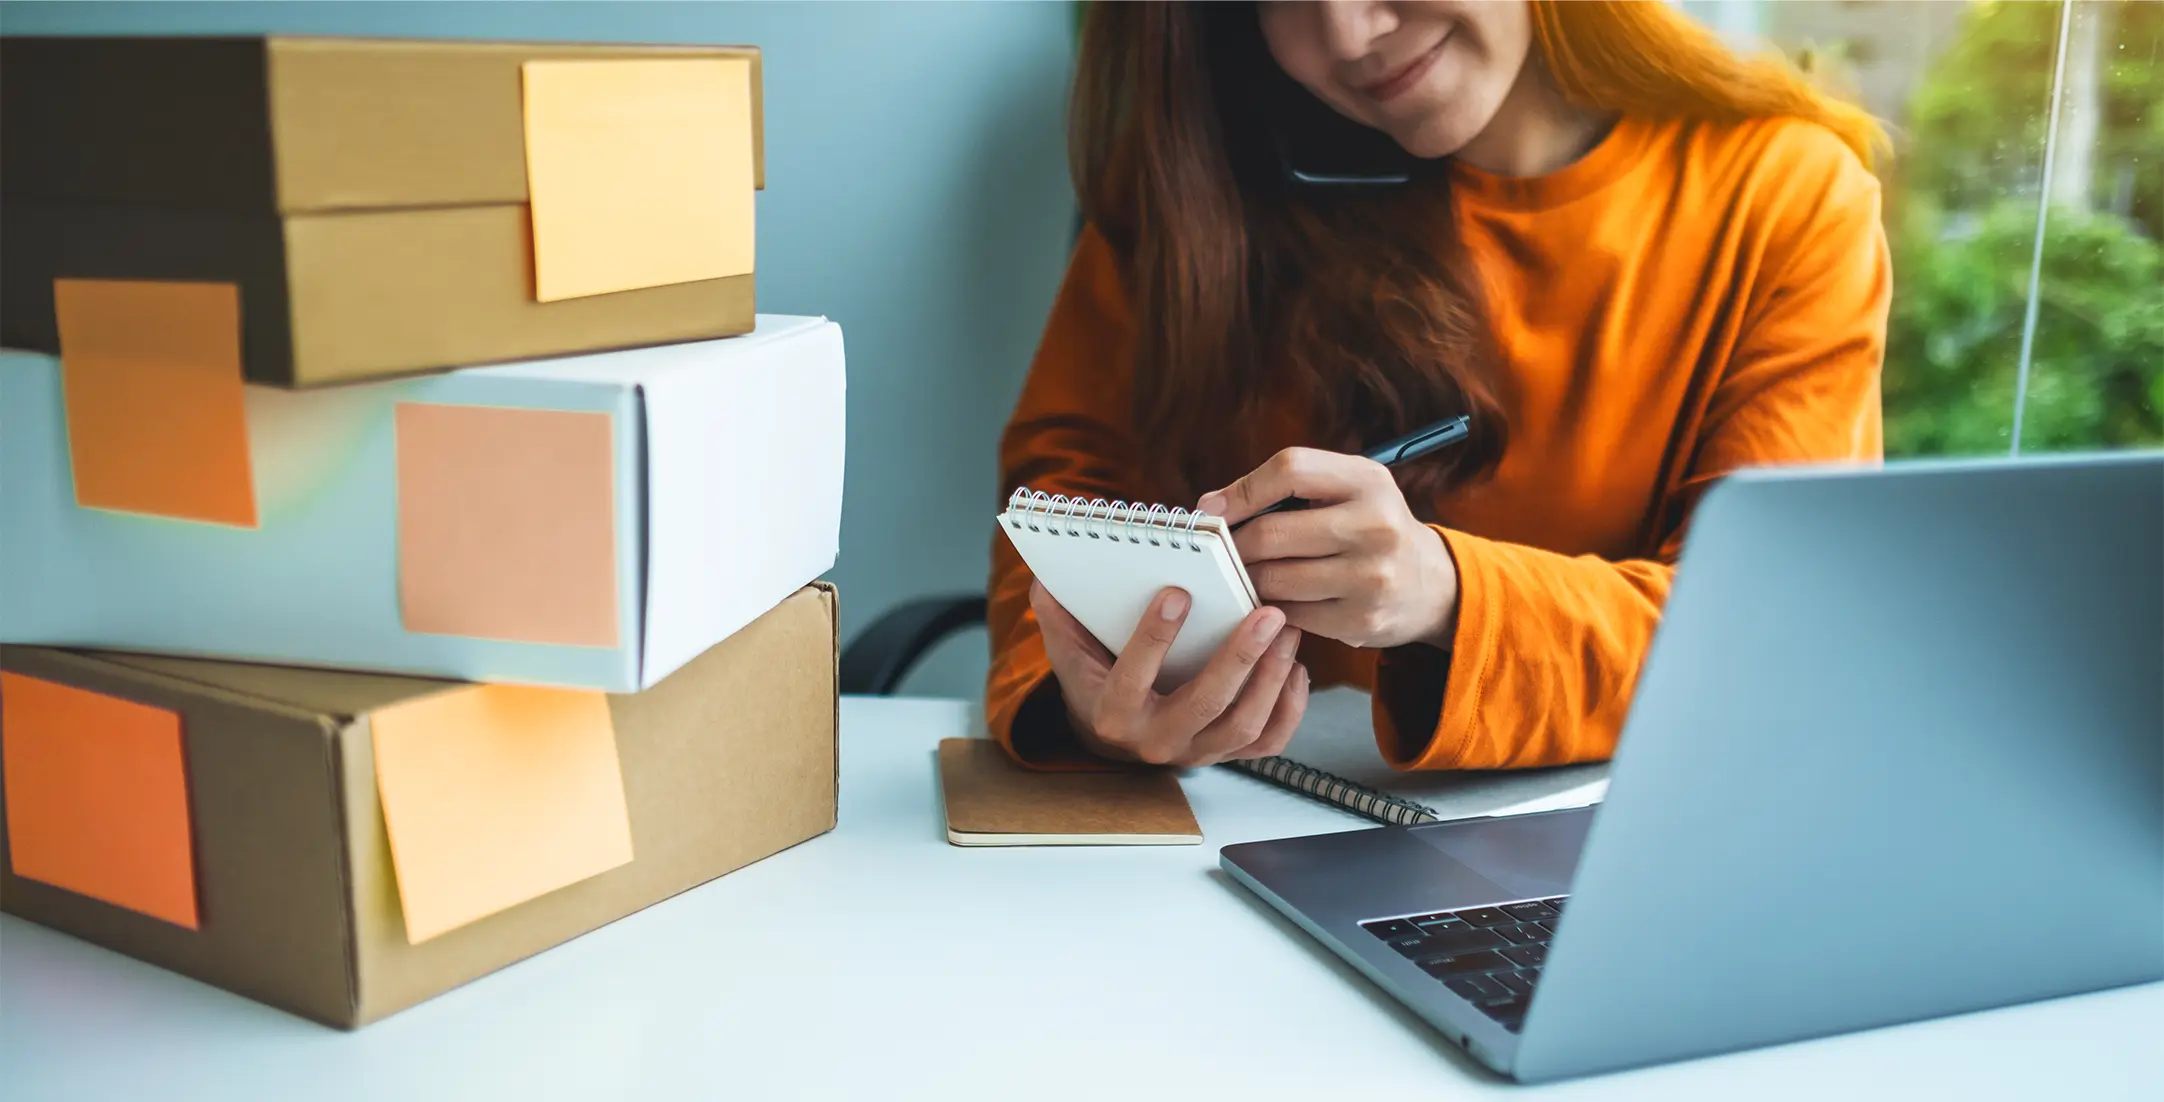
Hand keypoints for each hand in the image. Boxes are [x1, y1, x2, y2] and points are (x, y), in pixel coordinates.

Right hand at [1029, 580, 1308, 766]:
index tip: (1178, 592)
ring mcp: (1196, 752)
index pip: (1132, 677)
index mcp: (1112, 712)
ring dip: (1271, 677)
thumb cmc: (1097, 675)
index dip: (1153, 637)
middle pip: (1204, 704)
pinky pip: (1268, 742)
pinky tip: (1294, 667)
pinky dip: (1289, 707)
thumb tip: (1047, 575)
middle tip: (1267, 612)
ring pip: (1242, 724)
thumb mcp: (1069, 648)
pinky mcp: (1227, 755)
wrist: (1115, 730)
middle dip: (1240, 657)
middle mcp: (1155, 740)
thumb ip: (1058, 613)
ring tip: (1286, 630)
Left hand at [1200, 447, 1458, 649]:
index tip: (1210, 509)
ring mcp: (1371, 577)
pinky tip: (1270, 599)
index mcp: (1368, 481)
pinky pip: (1289, 613)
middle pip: (1271, 533)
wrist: (1432, 584)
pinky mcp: (1361, 620)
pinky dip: (1269, 607)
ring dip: (1247, 578)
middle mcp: (1375, 526)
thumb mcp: (1350, 488)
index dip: (1240, 490)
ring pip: (1274, 578)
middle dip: (1233, 544)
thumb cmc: (1371, 527)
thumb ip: (1290, 486)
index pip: (1290, 470)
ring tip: (1244, 573)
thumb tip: (1211, 507)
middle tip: (1219, 551)